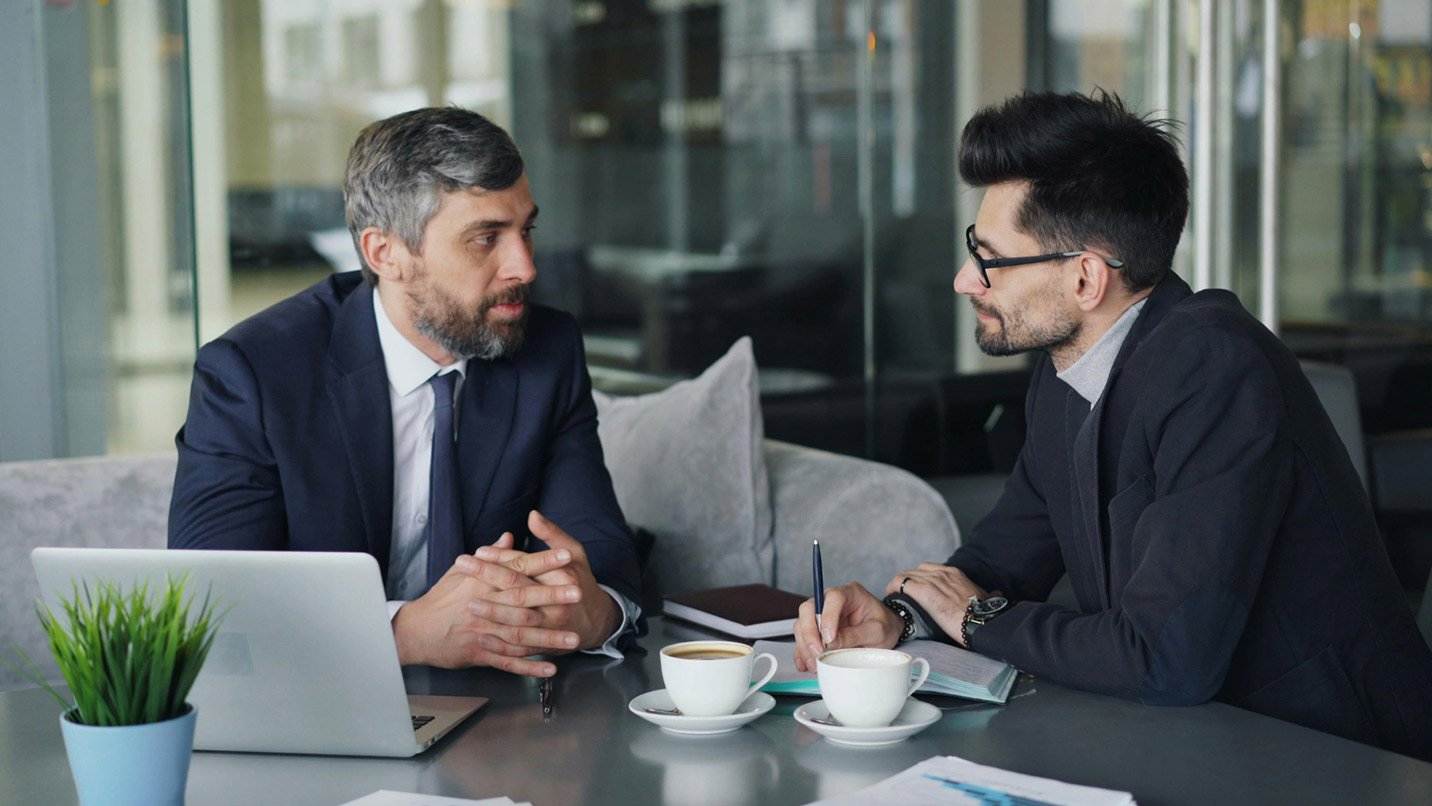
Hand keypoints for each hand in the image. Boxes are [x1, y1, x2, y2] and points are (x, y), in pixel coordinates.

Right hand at [391, 540, 577, 674]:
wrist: (416, 630)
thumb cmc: (441, 599)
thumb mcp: (462, 572)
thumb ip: (491, 556)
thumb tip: (509, 536)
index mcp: (482, 581)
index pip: (518, 567)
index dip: (544, 562)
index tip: (567, 556)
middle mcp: (484, 604)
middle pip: (523, 599)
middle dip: (553, 596)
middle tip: (579, 593)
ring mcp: (483, 631)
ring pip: (520, 634)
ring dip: (549, 637)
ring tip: (574, 638)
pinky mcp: (480, 653)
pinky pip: (508, 662)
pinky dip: (529, 666)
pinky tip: (550, 667)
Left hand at [468, 510, 621, 657]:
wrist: (596, 620)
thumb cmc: (580, 580)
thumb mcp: (574, 553)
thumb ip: (553, 535)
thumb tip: (532, 515)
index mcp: (562, 576)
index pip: (526, 564)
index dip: (501, 557)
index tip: (478, 551)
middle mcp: (557, 602)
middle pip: (518, 590)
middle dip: (487, 578)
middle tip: (461, 568)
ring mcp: (551, 627)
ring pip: (518, 621)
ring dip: (492, 613)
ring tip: (467, 604)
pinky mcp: (546, 645)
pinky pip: (521, 647)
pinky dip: (501, 645)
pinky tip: (481, 638)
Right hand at [792, 582, 902, 672]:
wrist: (887, 630)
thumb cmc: (885, 625)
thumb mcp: (877, 631)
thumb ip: (856, 635)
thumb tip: (832, 643)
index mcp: (850, 593)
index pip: (832, 598)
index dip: (827, 617)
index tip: (829, 639)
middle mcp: (832, 600)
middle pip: (809, 609)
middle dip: (810, 633)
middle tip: (818, 653)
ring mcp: (822, 614)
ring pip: (802, 624)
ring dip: (805, 645)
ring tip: (814, 664)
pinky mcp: (817, 629)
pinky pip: (803, 638)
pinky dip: (802, 652)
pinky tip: (805, 664)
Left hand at [884, 563, 988, 646]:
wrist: (984, 621)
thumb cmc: (986, 614)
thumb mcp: (987, 597)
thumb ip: (988, 593)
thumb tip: (995, 594)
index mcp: (955, 574)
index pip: (930, 569)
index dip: (920, 579)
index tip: (915, 589)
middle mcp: (943, 573)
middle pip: (916, 570)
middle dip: (907, 581)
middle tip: (901, 594)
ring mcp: (934, 581)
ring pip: (906, 575)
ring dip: (898, 585)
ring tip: (894, 596)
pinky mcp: (926, 591)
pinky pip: (902, 583)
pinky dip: (893, 588)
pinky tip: (891, 597)